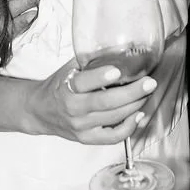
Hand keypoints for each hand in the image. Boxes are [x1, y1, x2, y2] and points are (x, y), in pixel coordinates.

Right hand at [34, 58, 155, 145]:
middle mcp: (73, 108)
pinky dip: (129, 127)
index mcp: (66, 87)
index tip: (118, 71)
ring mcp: (80, 126)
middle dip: (131, 92)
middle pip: (105, 102)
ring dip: (135, 105)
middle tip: (149, 83)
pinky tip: (138, 115)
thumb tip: (119, 50)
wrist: (40, 111)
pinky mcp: (86, 139)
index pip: (83, 82)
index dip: (101, 77)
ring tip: (147, 93)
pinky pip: (112, 137)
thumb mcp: (69, 69)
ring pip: (113, 118)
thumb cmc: (59, 86)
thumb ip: (90, 62)